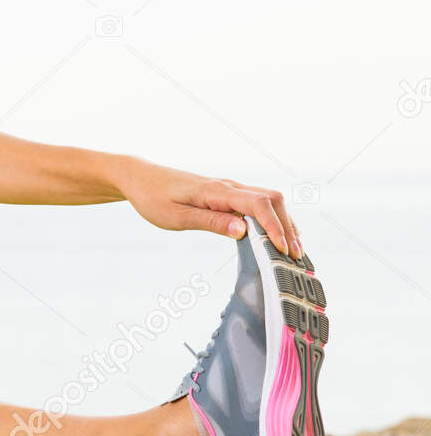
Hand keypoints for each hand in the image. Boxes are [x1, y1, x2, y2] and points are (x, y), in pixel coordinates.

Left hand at [112, 159, 301, 256]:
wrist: (139, 177)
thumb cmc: (152, 197)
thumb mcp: (176, 216)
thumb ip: (210, 222)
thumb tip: (244, 230)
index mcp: (216, 191)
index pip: (258, 204)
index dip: (275, 227)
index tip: (283, 249)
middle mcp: (228, 186)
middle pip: (272, 200)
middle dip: (287, 227)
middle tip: (296, 257)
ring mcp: (229, 188)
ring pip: (269, 200)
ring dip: (284, 223)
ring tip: (293, 251)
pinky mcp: (226, 193)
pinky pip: (257, 203)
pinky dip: (272, 218)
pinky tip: (277, 236)